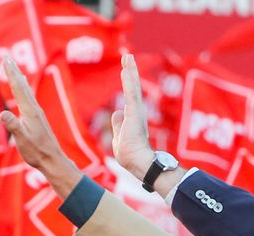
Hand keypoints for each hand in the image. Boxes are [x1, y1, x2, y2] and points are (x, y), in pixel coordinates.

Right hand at [0, 58, 82, 197]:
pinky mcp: (38, 120)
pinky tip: (25, 91)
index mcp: (30, 112)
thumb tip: (4, 113)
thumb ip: (13, 126)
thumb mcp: (22, 140)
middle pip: (23, 87)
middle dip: (14, 72)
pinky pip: (29, 99)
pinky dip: (25, 91)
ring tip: (15, 69)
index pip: (18, 88)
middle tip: (8, 58)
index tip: (6, 60)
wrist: (53, 160)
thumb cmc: (37, 152)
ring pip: (26, 92)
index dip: (11, 74)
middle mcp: (35, 110)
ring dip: (19, 79)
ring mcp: (37, 114)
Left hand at [111, 54, 154, 178]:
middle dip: (130, 71)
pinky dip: (129, 79)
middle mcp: (137, 112)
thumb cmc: (129, 154)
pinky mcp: (135, 112)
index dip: (128, 82)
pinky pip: (131, 92)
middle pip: (132, 87)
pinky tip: (127, 68)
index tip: (126, 69)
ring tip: (127, 56)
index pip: (130, 96)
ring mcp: (137, 111)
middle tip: (128, 56)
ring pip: (132, 87)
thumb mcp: (119, 136)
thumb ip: (117, 123)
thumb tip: (116, 112)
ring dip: (130, 70)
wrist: (137, 161)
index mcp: (134, 117)